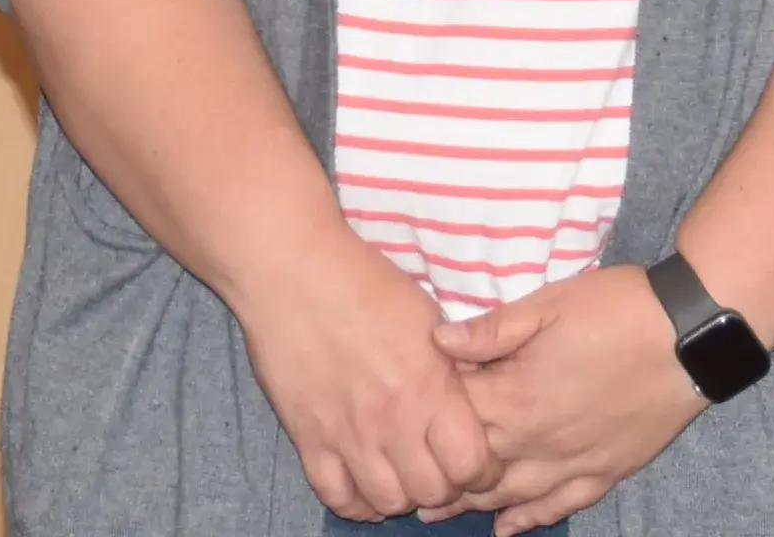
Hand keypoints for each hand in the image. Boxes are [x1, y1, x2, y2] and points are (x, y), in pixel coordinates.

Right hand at [227, 241, 499, 520]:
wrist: (293, 271)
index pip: (472, 466)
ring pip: (388, 502)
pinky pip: (336, 496)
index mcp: (431, 388)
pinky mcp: (308, 438)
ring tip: (398, 472)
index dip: (480, 470)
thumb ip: (453, 368)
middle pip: (433, 494)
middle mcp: (394, 421)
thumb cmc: (365, 283)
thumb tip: (472, 401)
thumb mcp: (429, 318)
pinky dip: (355, 500)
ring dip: (400, 494)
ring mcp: (348, 434)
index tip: (472, 457)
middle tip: (434, 464)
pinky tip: (361, 481)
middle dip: (443, 486)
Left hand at [429, 265, 704, 534]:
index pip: (453, 420)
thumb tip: (436, 342)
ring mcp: (574, 461)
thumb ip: (490, 330)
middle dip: (435, 474)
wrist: (690, 335)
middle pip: (472, 468)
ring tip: (433, 512)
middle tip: (403, 480)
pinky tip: (508, 529)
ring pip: (510, 496)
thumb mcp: (547, 304)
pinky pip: (560, 505)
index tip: (401, 420)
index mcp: (517, 397)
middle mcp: (539, 441)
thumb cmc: (616, 310)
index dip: (425, 421)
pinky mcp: (606, 471)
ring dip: (470, 505)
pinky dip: (530, 520)